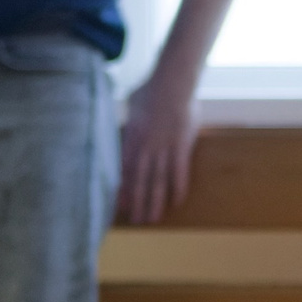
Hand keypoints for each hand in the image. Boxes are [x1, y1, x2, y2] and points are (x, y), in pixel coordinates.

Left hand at [116, 81, 198, 224]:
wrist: (173, 80)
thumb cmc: (153, 87)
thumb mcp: (132, 103)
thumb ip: (130, 118)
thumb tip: (126, 124)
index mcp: (132, 136)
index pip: (124, 168)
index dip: (122, 188)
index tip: (119, 205)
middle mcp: (145, 145)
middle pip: (139, 179)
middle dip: (136, 201)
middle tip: (135, 221)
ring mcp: (164, 146)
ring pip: (157, 179)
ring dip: (154, 200)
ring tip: (153, 218)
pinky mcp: (182, 145)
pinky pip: (179, 170)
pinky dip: (178, 186)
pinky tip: (177, 201)